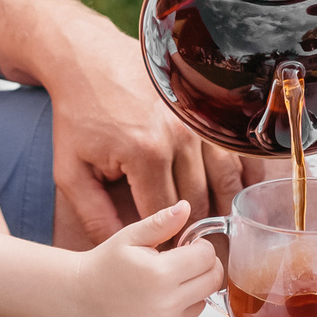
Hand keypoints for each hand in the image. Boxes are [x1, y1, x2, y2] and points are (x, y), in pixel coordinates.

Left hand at [48, 18, 233, 241]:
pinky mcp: (210, 110)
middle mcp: (180, 137)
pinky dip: (245, 178)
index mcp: (145, 155)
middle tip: (192, 249)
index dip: (166, 241)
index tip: (164, 257)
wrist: (89, 59)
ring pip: (227, 181)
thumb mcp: (71, 170)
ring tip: (219, 230)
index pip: (167, 216)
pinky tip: (242, 197)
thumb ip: (93, 215)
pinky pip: (239, 153)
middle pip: (202, 202)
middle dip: (196, 229)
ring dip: (225, 208)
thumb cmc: (79, 115)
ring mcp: (200, 121)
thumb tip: (120, 250)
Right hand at [77, 200, 224, 316]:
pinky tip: (159, 300)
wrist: (79, 298)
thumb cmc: (104, 265)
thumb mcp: (130, 236)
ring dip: (194, 289)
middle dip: (204, 266)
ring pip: (204, 301)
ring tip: (167, 281)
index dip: (201, 246)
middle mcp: (166, 303)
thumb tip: (185, 207)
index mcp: (160, 273)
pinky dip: (181, 308)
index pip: (207, 256)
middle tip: (185, 261)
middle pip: (213, 280)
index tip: (188, 245)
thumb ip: (161, 223)